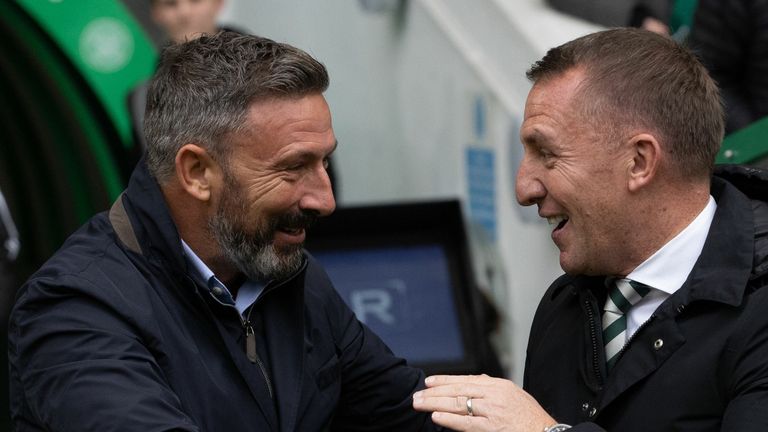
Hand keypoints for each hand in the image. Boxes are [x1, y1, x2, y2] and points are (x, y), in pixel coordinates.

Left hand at [412, 374, 556, 431]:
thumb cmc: (531, 418)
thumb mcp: (513, 395)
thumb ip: (493, 388)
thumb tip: (476, 381)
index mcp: (499, 385)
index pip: (466, 380)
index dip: (445, 380)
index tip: (429, 382)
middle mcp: (494, 395)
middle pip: (458, 390)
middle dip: (435, 392)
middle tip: (418, 394)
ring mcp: (492, 411)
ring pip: (458, 404)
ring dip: (435, 403)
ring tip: (420, 403)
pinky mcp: (492, 428)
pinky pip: (466, 423)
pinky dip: (449, 419)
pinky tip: (436, 416)